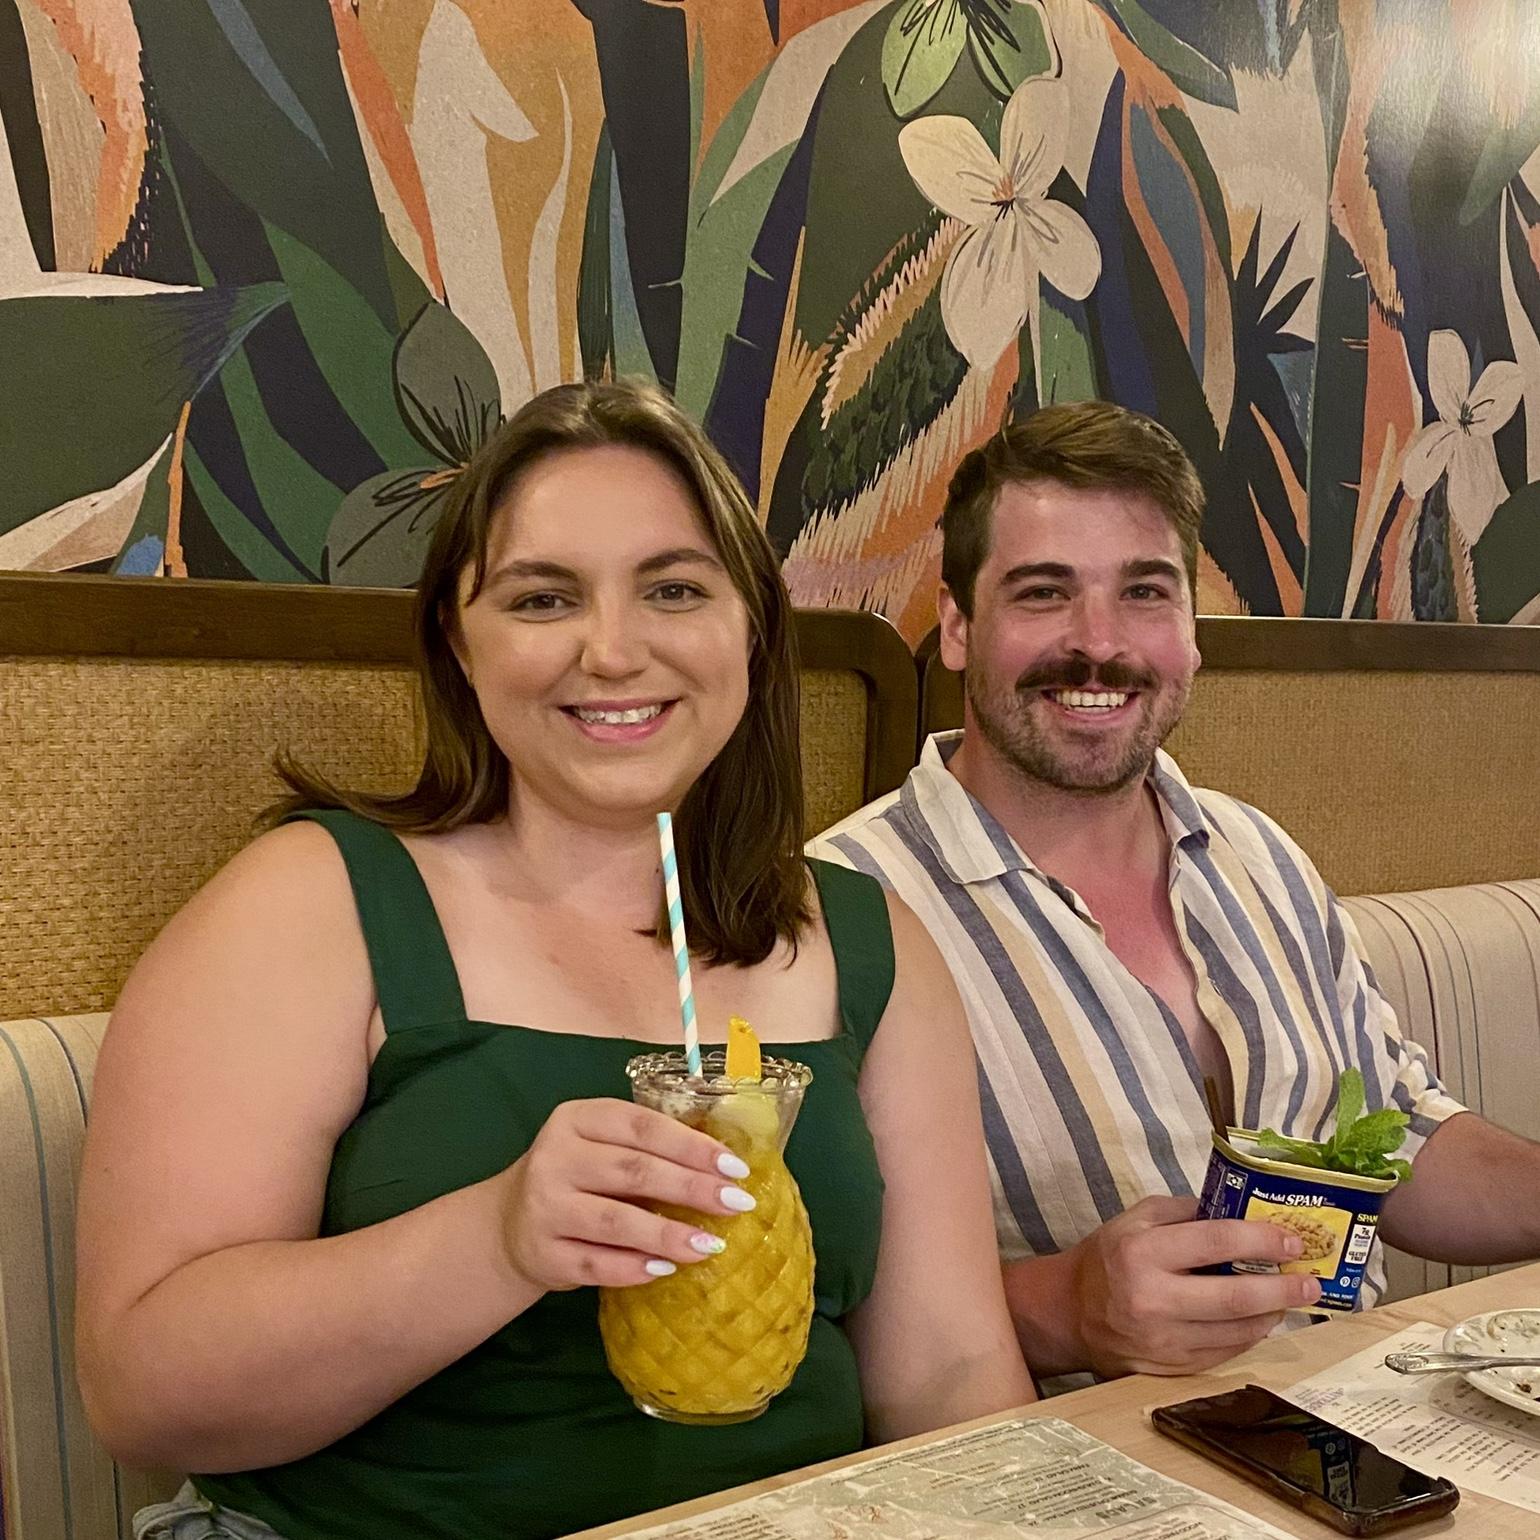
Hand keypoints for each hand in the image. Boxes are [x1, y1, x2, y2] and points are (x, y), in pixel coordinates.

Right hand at [499, 1098, 753, 1292]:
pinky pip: (596, 1263)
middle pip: (634, 1170)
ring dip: (668, 1233)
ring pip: (616, 1220)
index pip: (642, 1126)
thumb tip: (723, 1170)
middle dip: (691, 1188)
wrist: (510, 1225)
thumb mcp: (600, 1146)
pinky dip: (635, 1268)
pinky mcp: (543, 1253)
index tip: (736, 1167)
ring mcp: (545, 1207)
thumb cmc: (578, 1178)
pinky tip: (666, 1269)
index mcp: (577, 1119)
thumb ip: (647, 1149)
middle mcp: (555, 1157)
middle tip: (737, 1203)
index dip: (692, 1146)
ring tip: (711, 1244)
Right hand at [1067, 1196, 1322, 1375]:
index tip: (1291, 1239)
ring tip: (1288, 1300)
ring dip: (1271, 1315)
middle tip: (1310, 1281)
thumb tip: (1238, 1212)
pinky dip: (1247, 1336)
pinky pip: (1223, 1354)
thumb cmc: (1107, 1258)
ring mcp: (1162, 1341)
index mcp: (1142, 1251)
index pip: (1216, 1242)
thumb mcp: (1134, 1218)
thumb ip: (1184, 1211)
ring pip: (1236, 1332)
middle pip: (1235, 1297)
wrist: (1070, 1313)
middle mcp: (1152, 1299)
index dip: (1261, 1240)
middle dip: (1283, 1289)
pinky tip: (1258, 1322)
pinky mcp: (1168, 1369)